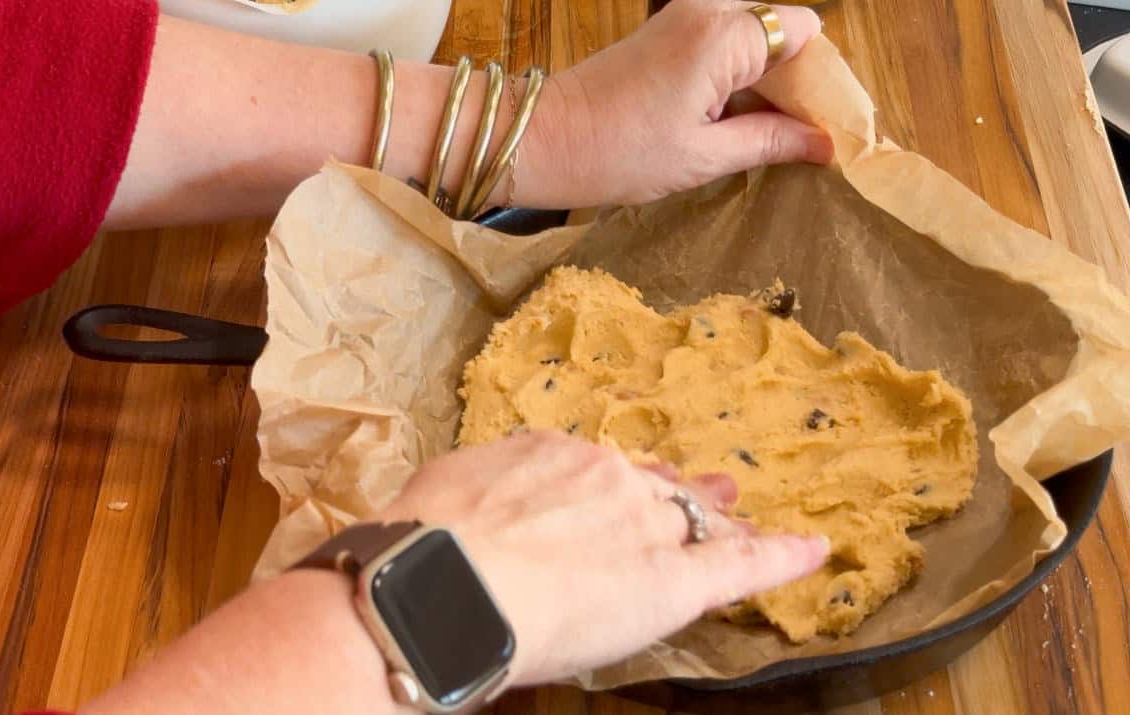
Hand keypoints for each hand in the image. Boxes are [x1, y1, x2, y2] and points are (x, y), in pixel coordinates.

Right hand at [381, 430, 828, 685]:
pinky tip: (812, 552)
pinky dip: (780, 557)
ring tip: (748, 523)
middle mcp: (604, 479)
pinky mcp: (673, 579)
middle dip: (680, 492)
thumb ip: (478, 493)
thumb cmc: (423, 542)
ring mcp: (642, 525)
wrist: (445, 582)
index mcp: (549, 457)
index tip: (630, 487)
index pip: (596, 473)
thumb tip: (472, 510)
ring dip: (720, 525)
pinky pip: (739, 566)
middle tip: (709, 490)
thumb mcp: (443, 493)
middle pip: (653, 489)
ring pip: (693, 525)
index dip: (618, 486)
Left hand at [520, 1, 831, 207]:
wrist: (543, 139)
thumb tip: (825, 144)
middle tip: (798, 135)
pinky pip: (721, 41)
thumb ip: (771, 141)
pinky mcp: (664, 29)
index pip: (802, 31)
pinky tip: (733, 117)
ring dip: (765, 78)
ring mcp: (681, 14)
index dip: (817, 77)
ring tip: (765, 132)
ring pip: (752, 34)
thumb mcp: (703, 157)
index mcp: (720, 35)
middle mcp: (704, 9)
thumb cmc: (616, 153)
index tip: (821, 124)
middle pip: (779, 28)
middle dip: (794, 78)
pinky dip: (736, 74)